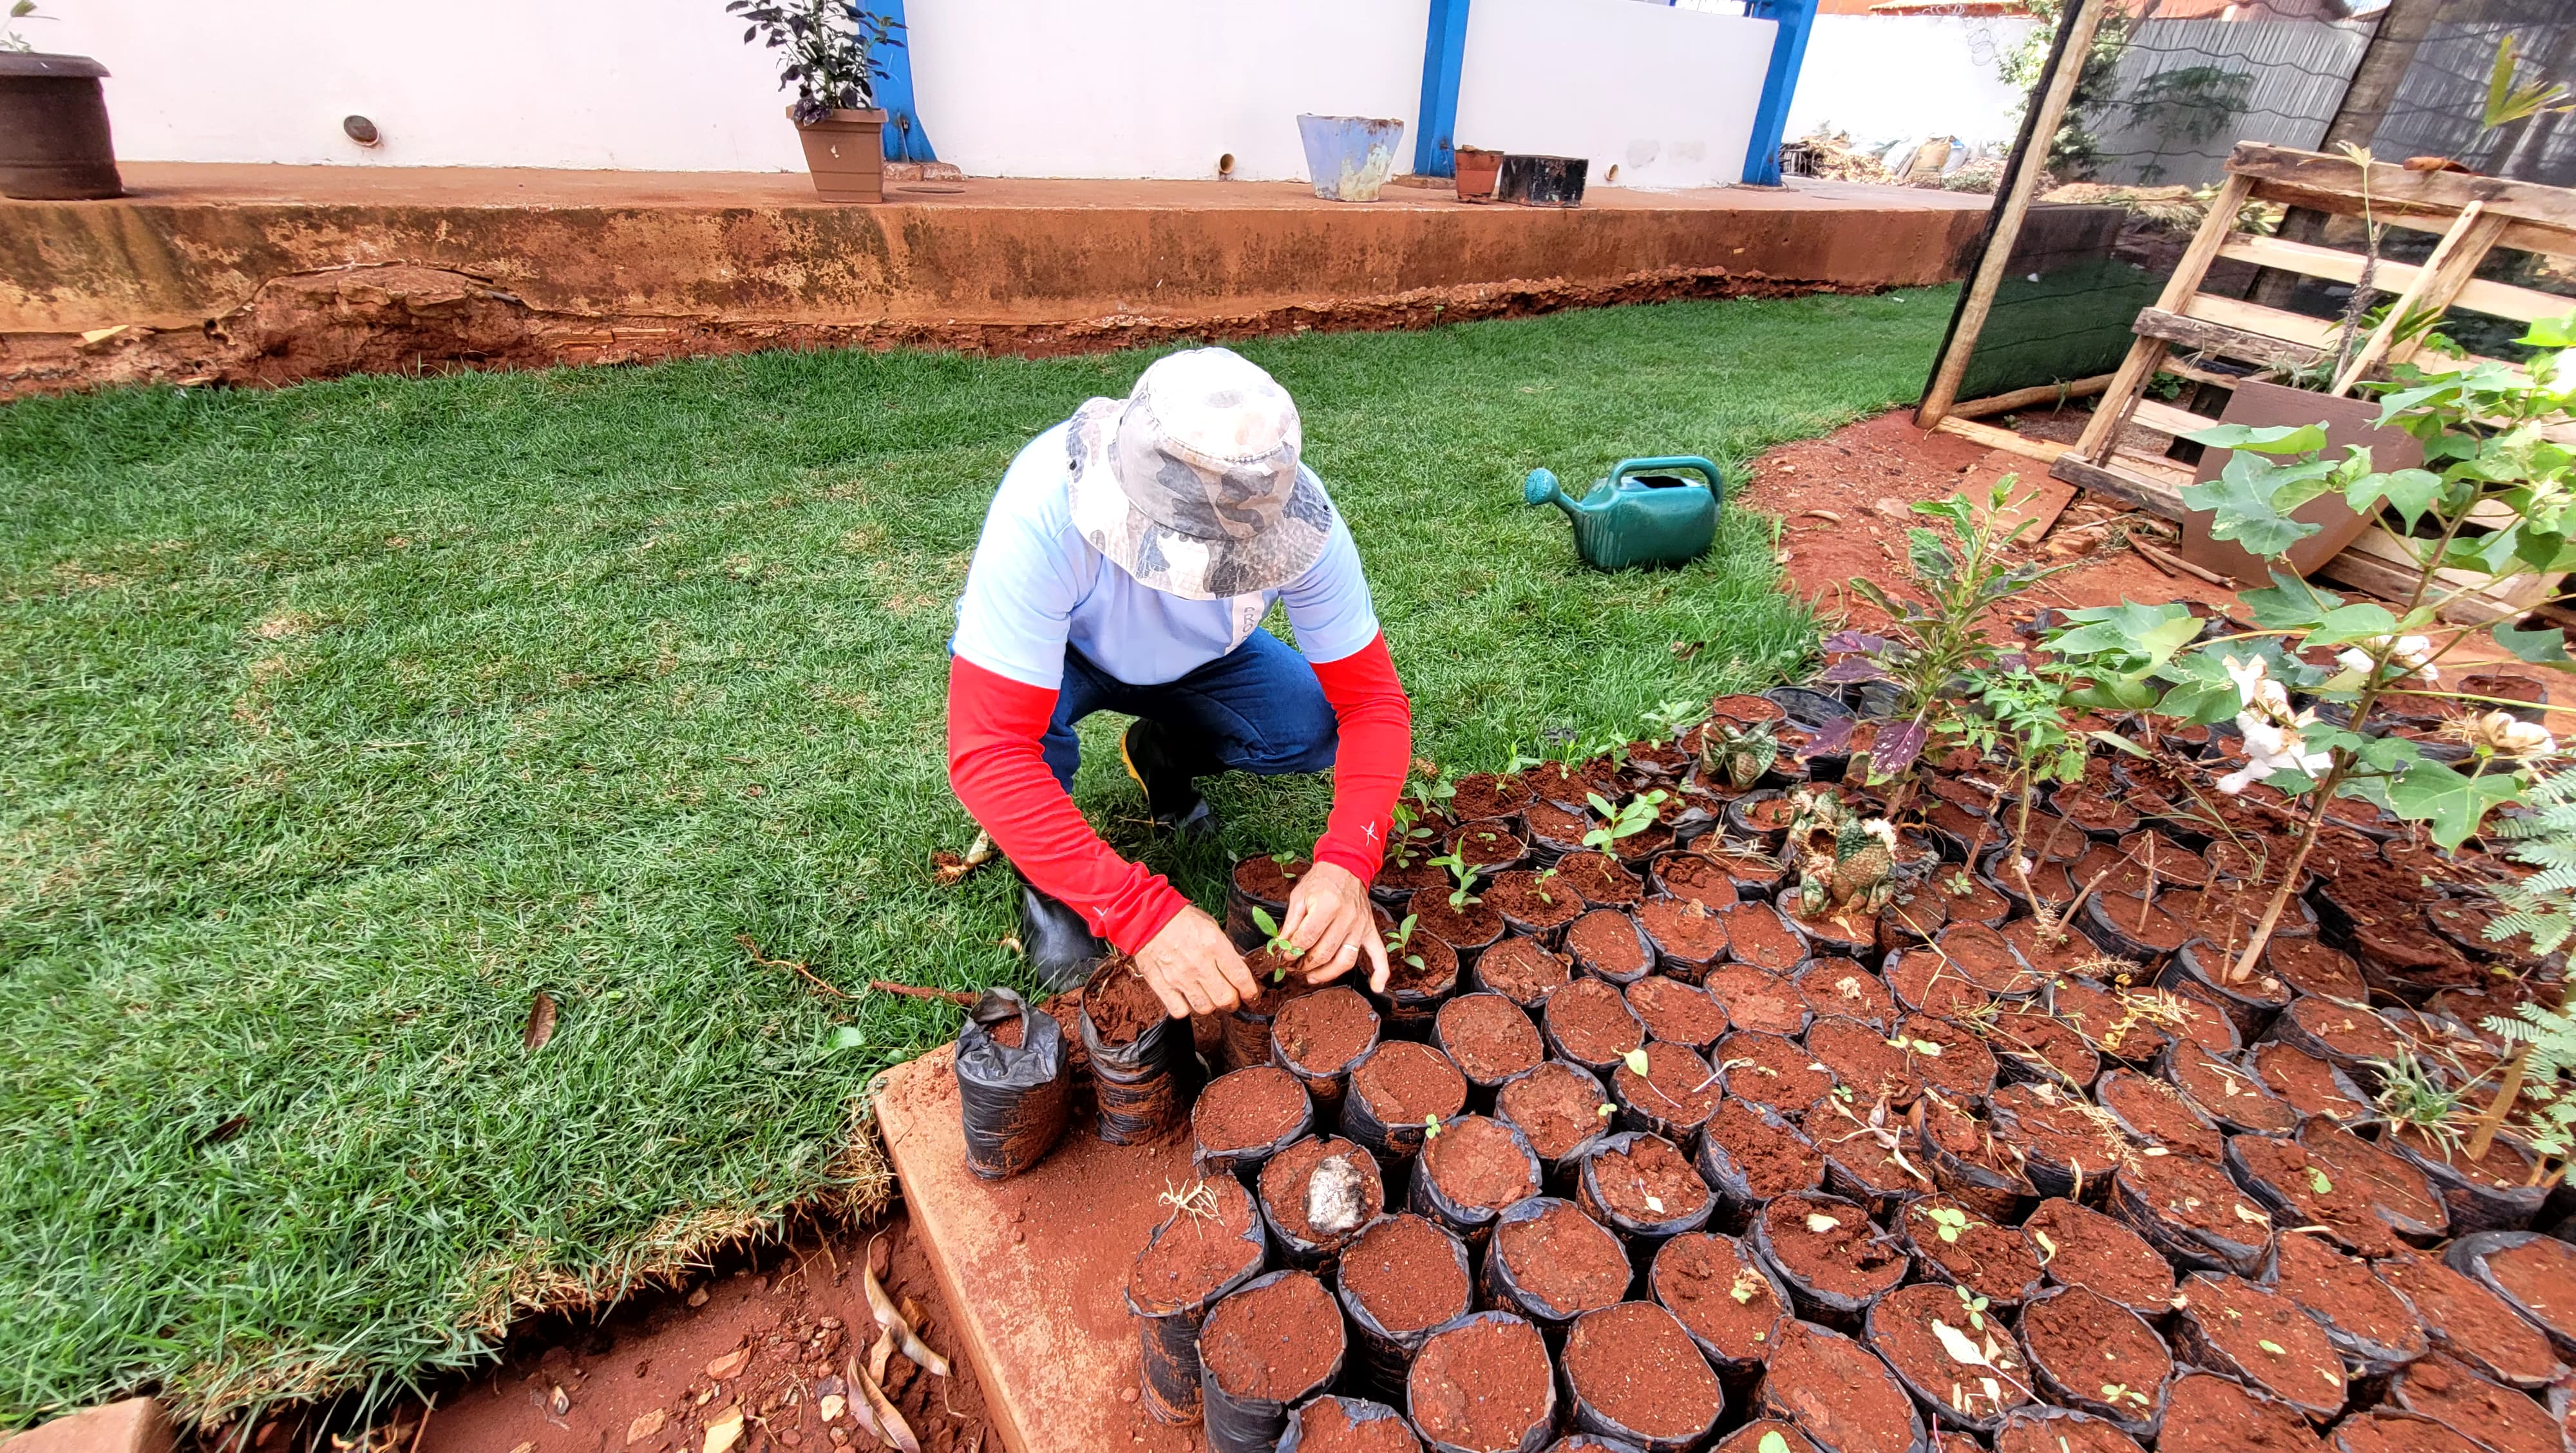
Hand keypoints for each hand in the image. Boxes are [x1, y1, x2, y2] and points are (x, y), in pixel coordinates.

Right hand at [1135, 906, 1261, 1018]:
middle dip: (1233, 1002)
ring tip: (1209, 996)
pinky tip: (1188, 998)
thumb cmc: (1181, 919)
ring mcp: (1180, 977)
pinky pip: (1181, 1011)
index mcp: (1214, 945)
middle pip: (1225, 999)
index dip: (1250, 992)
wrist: (1147, 917)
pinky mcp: (1162, 985)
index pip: (1241, 978)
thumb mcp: (1211, 926)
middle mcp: (1199, 964)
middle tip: (1232, 998)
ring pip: (1205, 1008)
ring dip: (1211, 1005)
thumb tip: (1241, 969)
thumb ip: (1226, 949)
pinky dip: (1187, 1008)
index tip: (1251, 995)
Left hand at [1279, 859, 1389, 994]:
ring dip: (1327, 974)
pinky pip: (1379, 954)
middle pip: (1324, 953)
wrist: (1346, 866)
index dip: (1292, 951)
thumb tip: (1281, 946)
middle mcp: (1347, 918)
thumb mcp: (1299, 896)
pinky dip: (1380, 973)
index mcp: (1328, 906)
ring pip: (1346, 960)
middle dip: (1305, 964)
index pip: (1307, 938)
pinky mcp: (1370, 931)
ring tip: (1311, 977)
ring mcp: (1360, 927)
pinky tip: (1376, 987)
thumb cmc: (1321, 881)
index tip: (1284, 956)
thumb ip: (1291, 923)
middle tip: (1294, 966)